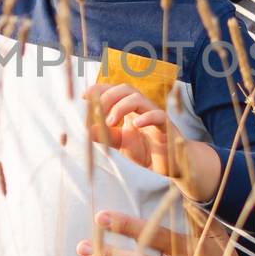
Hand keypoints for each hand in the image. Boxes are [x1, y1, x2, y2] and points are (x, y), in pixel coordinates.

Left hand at [84, 83, 220, 201]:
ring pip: (139, 99)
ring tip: (110, 122)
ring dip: (121, 106)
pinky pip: (159, 116)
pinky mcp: (167, 128)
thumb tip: (83, 131)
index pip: (114, 91)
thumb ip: (104, 135)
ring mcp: (155, 116)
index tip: (84, 96)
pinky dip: (147, 117)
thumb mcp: (120, 143)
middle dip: (108, 96)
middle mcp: (142, 108)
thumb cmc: (147, 151)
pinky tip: (135, 124)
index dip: (100, 89)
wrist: (171, 166)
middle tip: (96, 112)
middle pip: (125, 89)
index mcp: (130, 109)